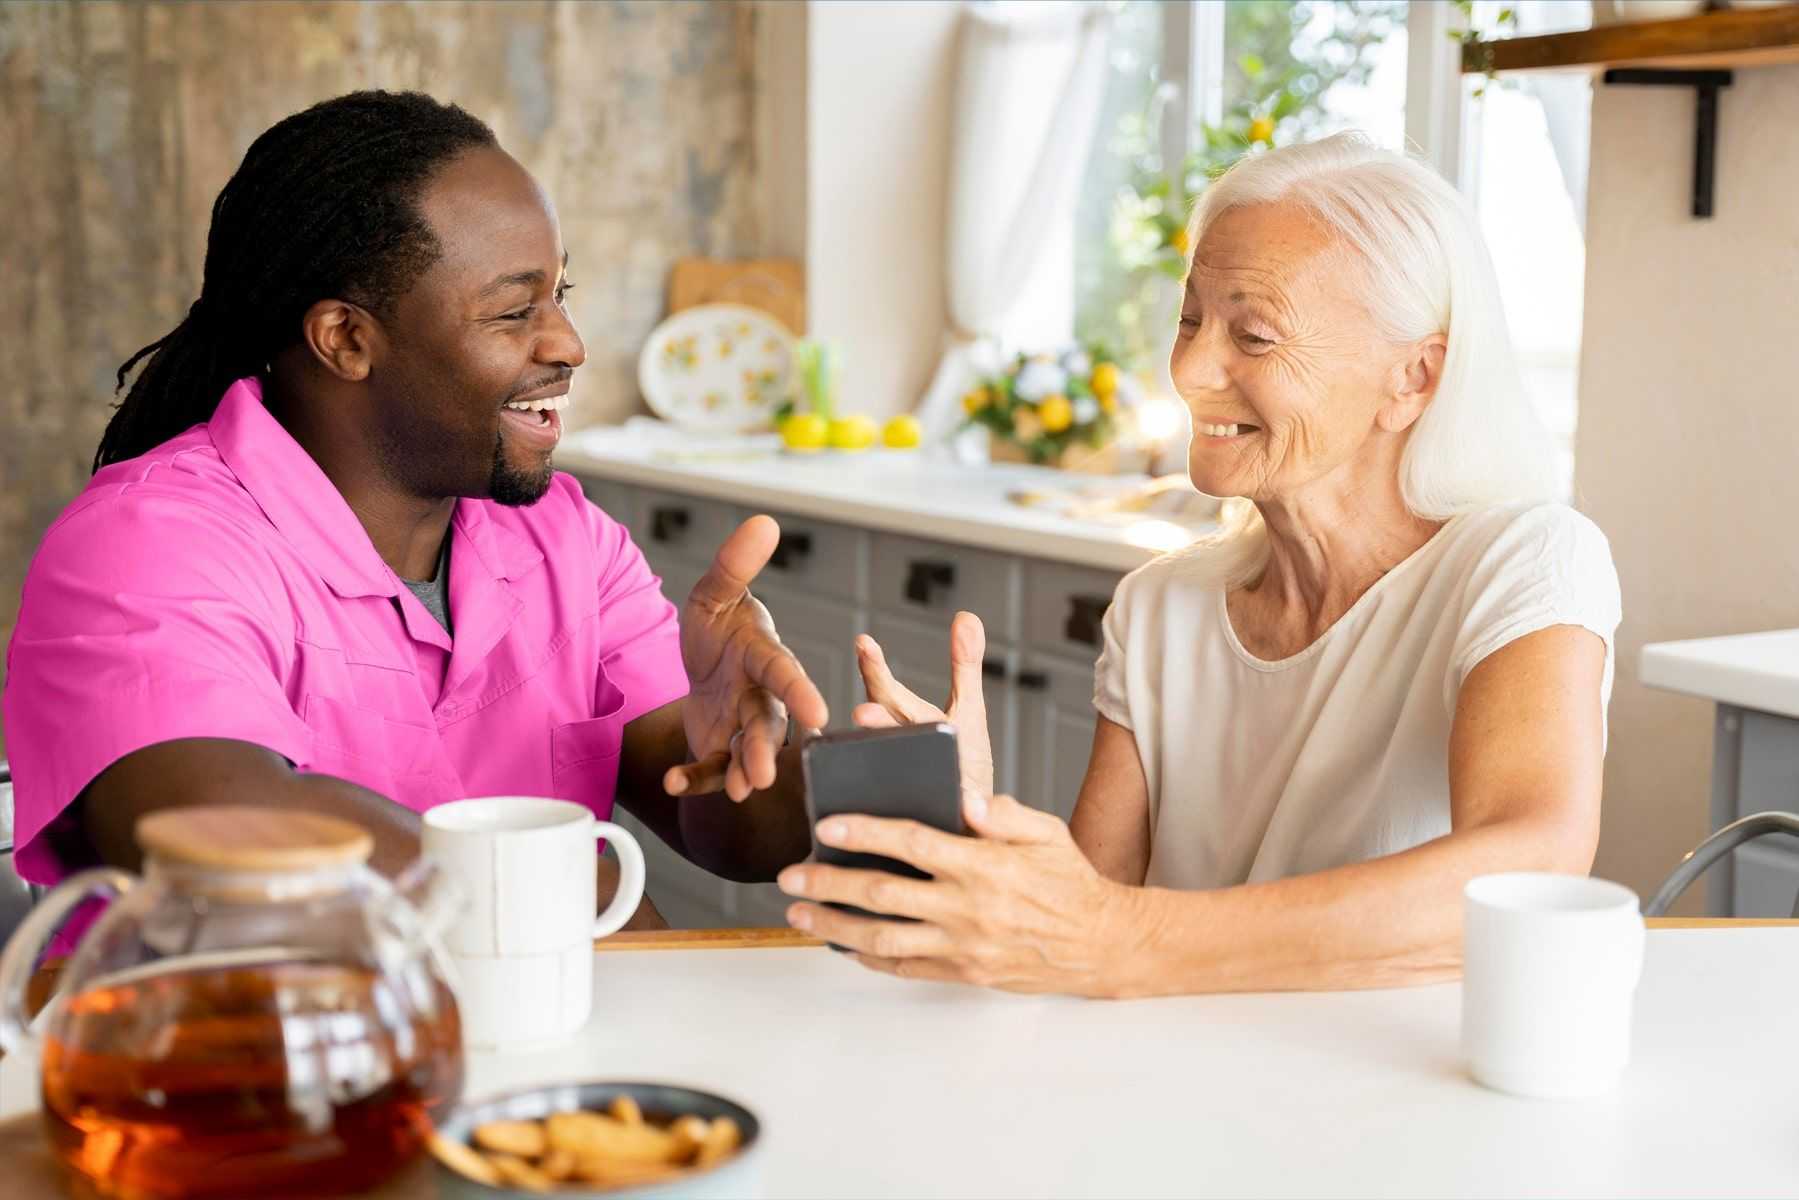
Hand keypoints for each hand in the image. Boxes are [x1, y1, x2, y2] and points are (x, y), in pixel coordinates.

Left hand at [665, 516, 828, 801]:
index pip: (784, 673)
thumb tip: (764, 521)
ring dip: (743, 772)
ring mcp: (742, 727)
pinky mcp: (721, 749)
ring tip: (740, 791)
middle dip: (766, 748)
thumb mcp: (715, 593)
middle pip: (768, 724)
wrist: (705, 664)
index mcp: (764, 656)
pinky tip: (673, 782)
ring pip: (747, 752)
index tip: (818, 713)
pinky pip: (710, 769)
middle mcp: (761, 696)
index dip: (800, 692)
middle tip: (764, 773)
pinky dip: (695, 778)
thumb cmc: (720, 627)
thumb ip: (734, 564)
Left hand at [776, 792, 1137, 996]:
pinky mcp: (963, 972)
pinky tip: (842, 945)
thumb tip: (963, 797)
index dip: (865, 832)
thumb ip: (1003, 812)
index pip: (912, 843)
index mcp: (984, 865)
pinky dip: (868, 958)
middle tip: (789, 876)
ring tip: (799, 914)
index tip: (827, 825)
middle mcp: (968, 908)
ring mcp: (963, 946)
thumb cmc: (1070, 881)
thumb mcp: (1046, 831)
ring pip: (883, 938)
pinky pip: (905, 968)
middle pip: (882, 894)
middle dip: (828, 884)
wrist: (1102, 944)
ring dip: (834, 926)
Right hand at [854, 611, 994, 802]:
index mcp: (903, 722)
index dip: (875, 669)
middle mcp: (895, 749)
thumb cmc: (962, 763)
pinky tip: (893, 814)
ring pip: (886, 770)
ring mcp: (897, 783)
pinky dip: (894, 811)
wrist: (967, 822)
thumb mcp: (968, 710)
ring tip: (878, 747)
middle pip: (882, 728)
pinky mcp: (906, 821)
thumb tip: (967, 616)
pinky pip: (898, 816)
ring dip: (883, 762)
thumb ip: (964, 665)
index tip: (865, 643)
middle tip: (865, 711)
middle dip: (877, 719)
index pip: (885, 691)